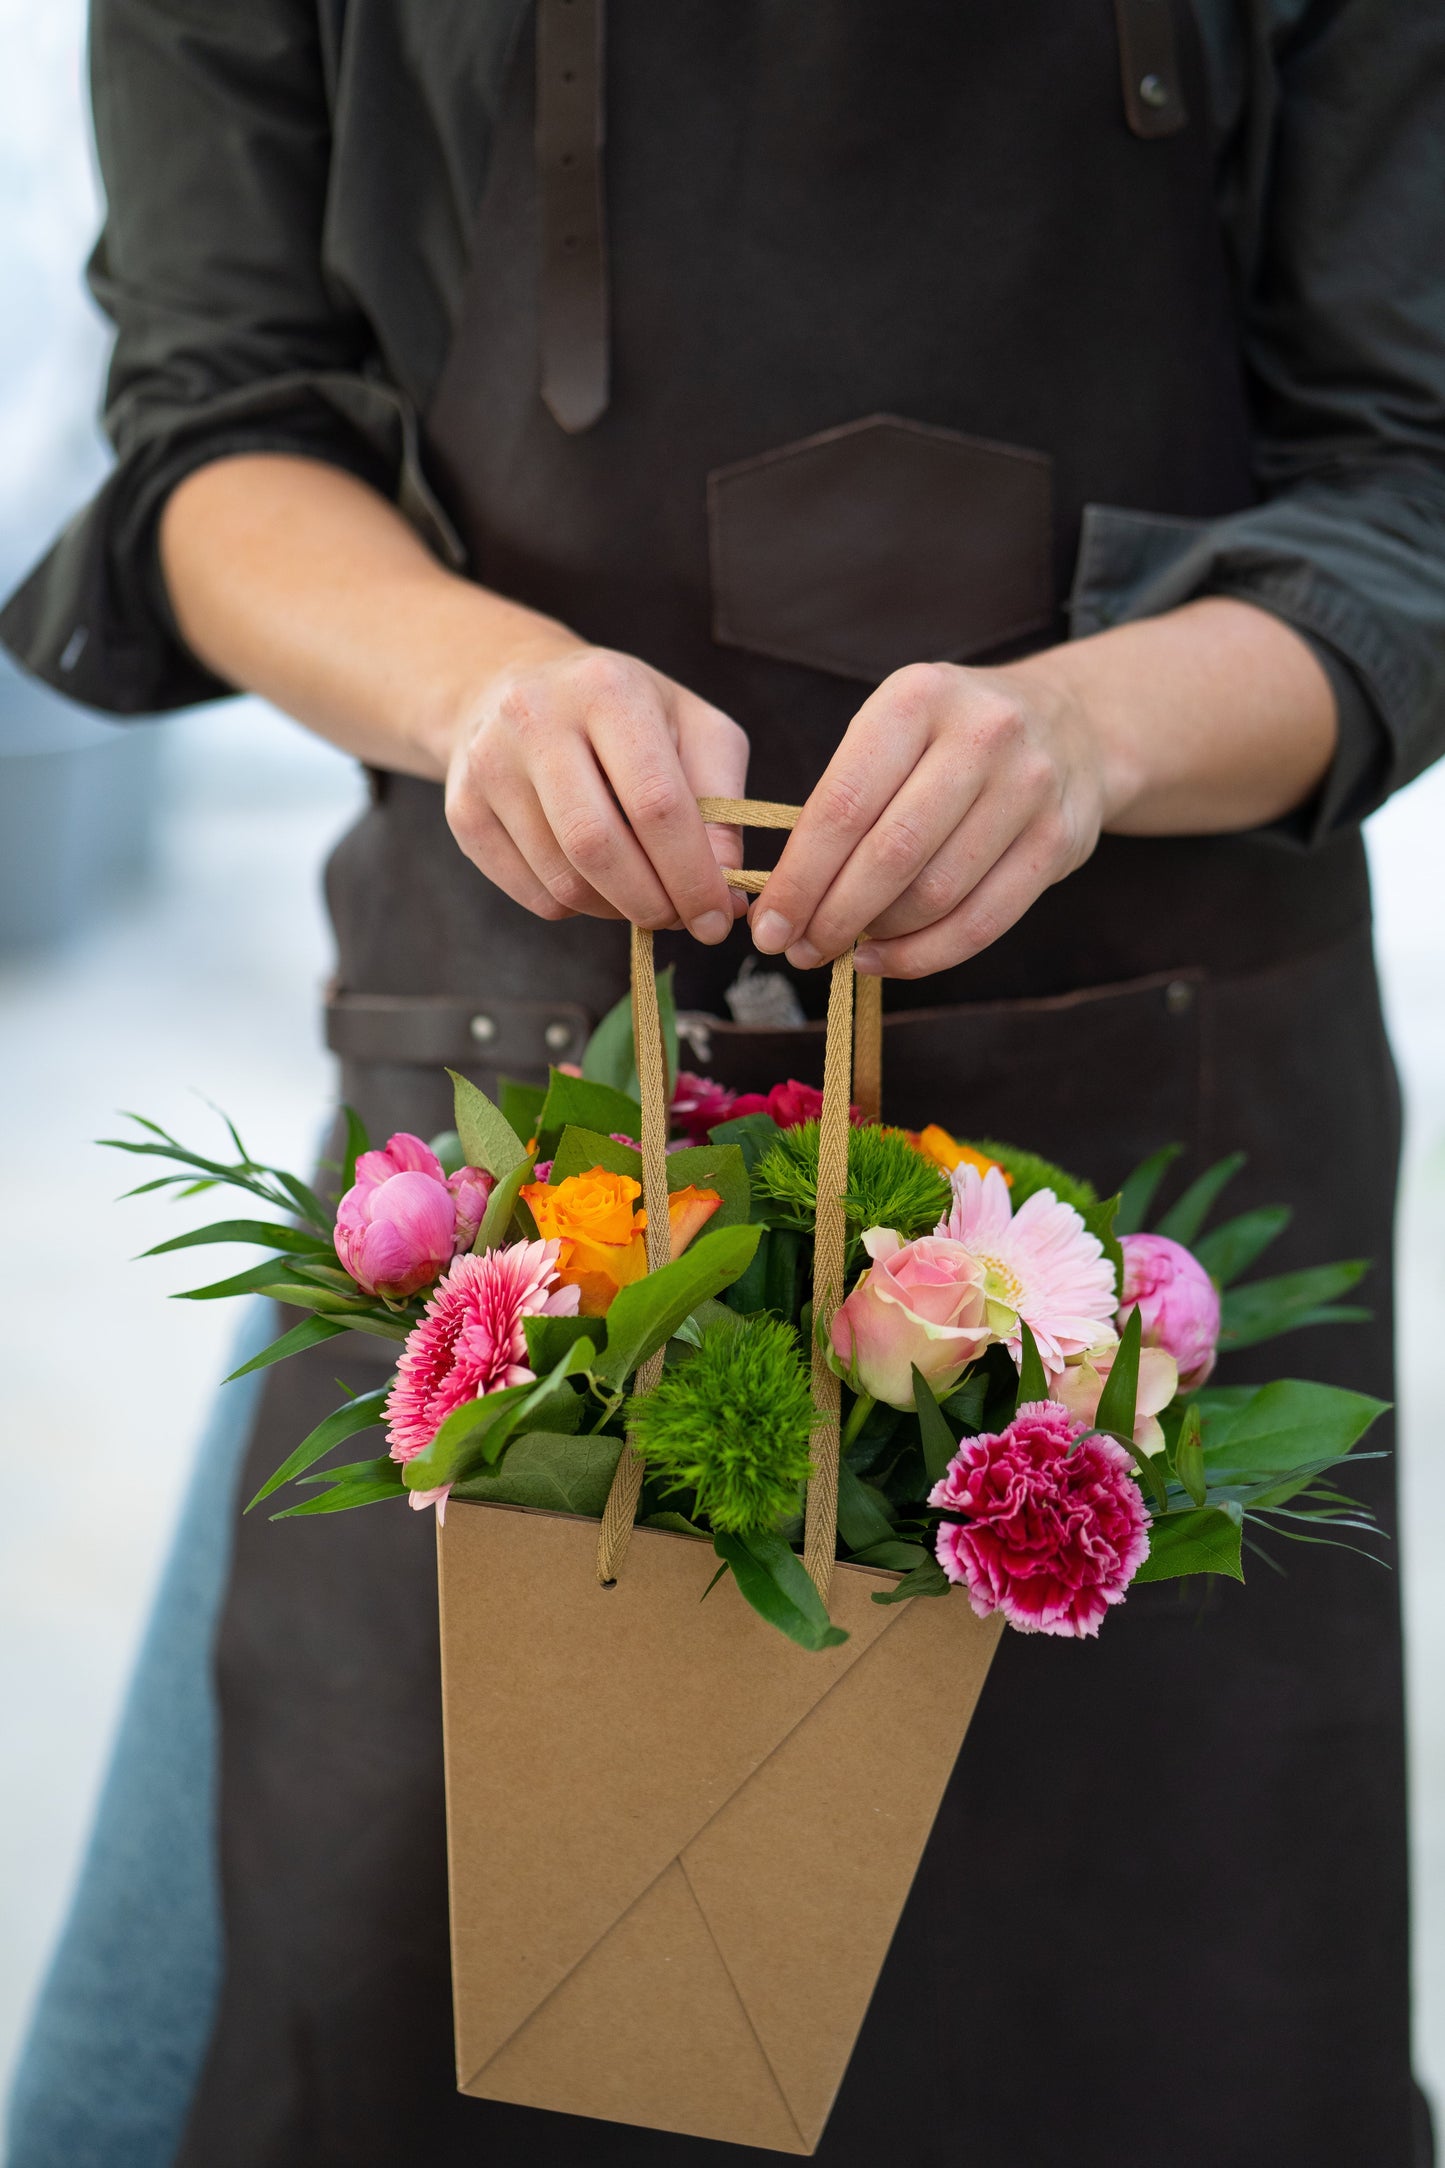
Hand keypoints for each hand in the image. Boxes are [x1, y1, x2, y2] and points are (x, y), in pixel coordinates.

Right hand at [445, 642, 750, 938]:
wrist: (514, 684)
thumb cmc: (622, 713)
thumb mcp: (692, 728)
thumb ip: (722, 803)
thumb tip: (725, 889)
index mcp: (608, 689)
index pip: (656, 803)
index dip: (693, 874)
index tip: (718, 915)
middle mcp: (537, 719)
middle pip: (598, 846)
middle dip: (652, 902)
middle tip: (681, 920)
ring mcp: (489, 765)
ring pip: (563, 880)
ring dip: (617, 910)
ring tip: (644, 897)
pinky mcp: (462, 809)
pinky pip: (531, 892)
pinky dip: (576, 907)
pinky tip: (596, 882)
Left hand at [750, 659, 1114, 978]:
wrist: (1070, 724)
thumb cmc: (952, 739)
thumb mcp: (897, 730)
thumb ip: (845, 797)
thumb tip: (786, 899)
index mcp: (918, 698)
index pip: (844, 804)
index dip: (800, 877)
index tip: (768, 925)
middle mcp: (981, 735)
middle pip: (890, 854)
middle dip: (832, 916)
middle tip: (798, 950)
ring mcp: (1028, 787)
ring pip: (935, 892)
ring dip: (876, 938)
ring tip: (840, 951)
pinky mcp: (1060, 839)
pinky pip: (983, 921)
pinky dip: (924, 955)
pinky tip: (884, 960)